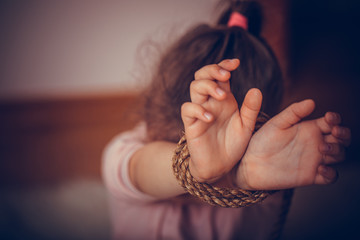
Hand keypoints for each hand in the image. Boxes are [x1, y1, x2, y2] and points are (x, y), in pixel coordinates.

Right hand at [181, 59, 261, 182]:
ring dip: (207, 86)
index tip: (236, 63)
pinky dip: (198, 110)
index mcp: (224, 99)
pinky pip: (187, 109)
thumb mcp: (246, 126)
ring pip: (194, 88)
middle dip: (212, 70)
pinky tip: (210, 118)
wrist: (221, 167)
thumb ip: (251, 109)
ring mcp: (200, 112)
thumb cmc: (233, 145)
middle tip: (225, 75)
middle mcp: (210, 102)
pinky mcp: (190, 124)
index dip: (224, 65)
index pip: (220, 75)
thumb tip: (256, 89)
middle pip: (203, 76)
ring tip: (221, 95)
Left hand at [236, 100, 350, 189]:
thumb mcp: (276, 124)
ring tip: (322, 148)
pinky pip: (330, 177)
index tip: (329, 118)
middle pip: (341, 139)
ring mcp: (314, 160)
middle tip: (335, 133)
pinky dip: (331, 173)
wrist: (249, 164)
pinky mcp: (310, 176)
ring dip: (337, 151)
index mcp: (308, 128)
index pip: (331, 122)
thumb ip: (293, 112)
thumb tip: (312, 101)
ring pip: (338, 155)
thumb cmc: (261, 141)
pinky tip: (321, 168)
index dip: (335, 119)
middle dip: (343, 134)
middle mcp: (315, 143)